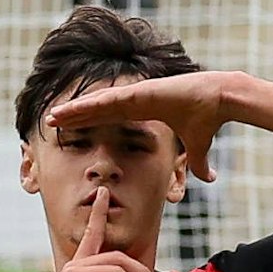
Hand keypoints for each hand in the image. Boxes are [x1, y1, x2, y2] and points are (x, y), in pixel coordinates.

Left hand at [47, 70, 240, 183]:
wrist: (221, 100)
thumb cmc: (209, 120)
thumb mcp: (199, 150)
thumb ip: (199, 164)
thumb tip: (210, 179)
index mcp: (144, 110)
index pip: (109, 117)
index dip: (90, 122)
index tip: (72, 129)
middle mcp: (135, 100)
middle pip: (97, 109)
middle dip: (74, 116)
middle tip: (52, 123)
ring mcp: (135, 94)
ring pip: (97, 104)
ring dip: (74, 111)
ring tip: (53, 118)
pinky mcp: (139, 92)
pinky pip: (109, 100)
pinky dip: (89, 105)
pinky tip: (71, 110)